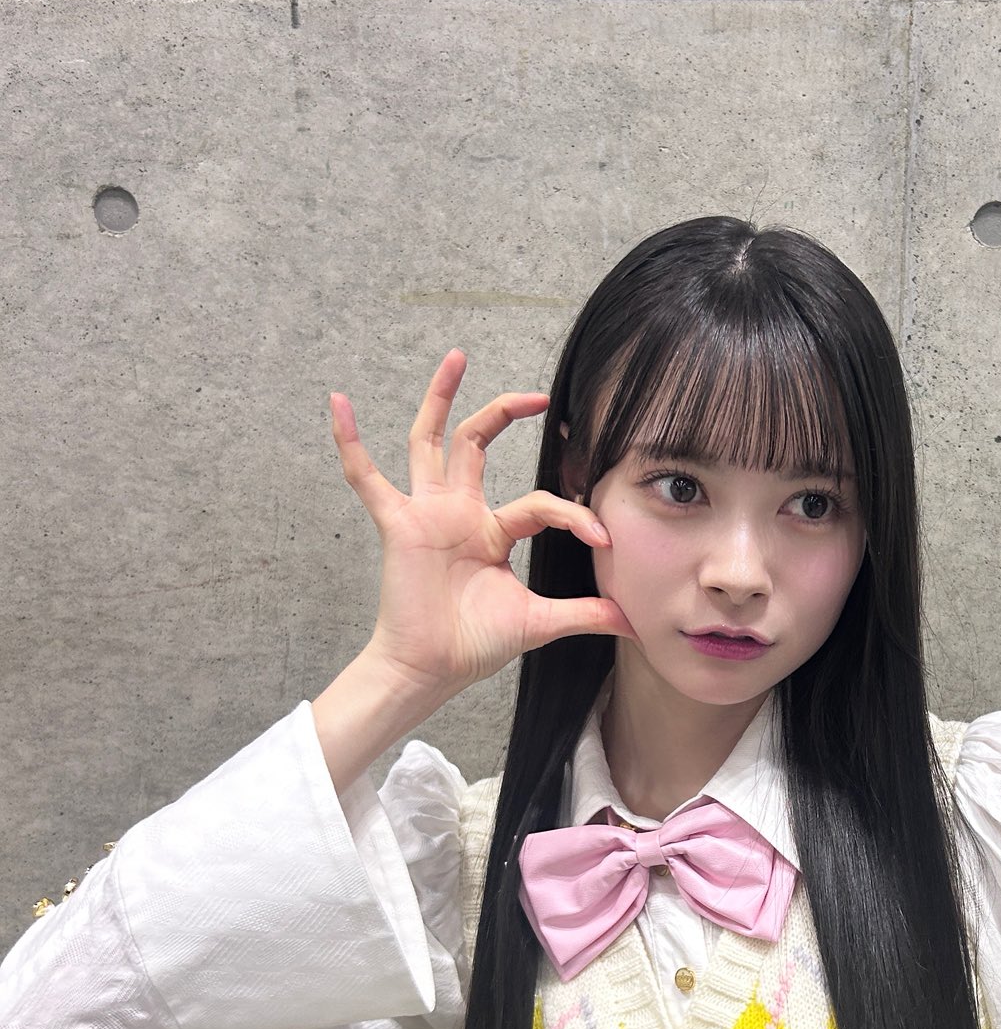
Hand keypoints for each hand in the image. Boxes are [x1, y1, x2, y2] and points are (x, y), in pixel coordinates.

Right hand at [329, 350, 636, 694]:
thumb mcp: (539, 622)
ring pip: (431, 442)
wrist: (432, 670)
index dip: (573, 514)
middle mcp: (459, 513)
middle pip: (478, 445)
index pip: (539, 503)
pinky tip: (339, 403)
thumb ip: (584, 613)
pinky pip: (366, 478)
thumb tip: (634, 623)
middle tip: (540, 395)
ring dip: (441, 399)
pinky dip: (350, 442)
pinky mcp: (398, 525)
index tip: (603, 537)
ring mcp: (427, 514)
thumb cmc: (475, 645)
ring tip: (456, 358)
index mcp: (492, 531)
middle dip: (506, 412)